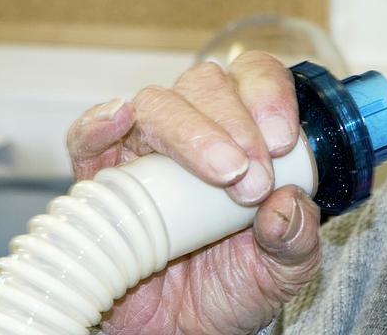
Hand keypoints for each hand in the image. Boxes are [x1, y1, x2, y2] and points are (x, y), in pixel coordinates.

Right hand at [67, 51, 320, 334]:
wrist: (182, 330)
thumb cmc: (235, 285)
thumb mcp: (286, 268)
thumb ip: (299, 237)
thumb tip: (288, 204)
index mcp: (249, 132)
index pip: (257, 77)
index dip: (270, 96)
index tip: (283, 141)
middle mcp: (199, 129)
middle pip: (207, 83)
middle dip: (237, 124)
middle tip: (253, 179)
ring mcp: (146, 149)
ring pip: (157, 105)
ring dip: (191, 133)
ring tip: (223, 176)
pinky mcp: (100, 178)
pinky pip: (87, 138)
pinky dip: (98, 124)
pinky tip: (119, 122)